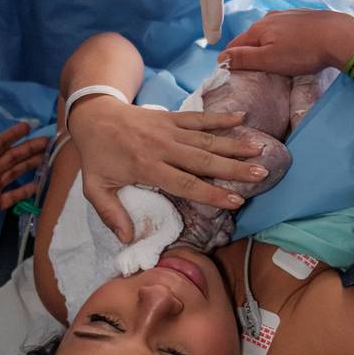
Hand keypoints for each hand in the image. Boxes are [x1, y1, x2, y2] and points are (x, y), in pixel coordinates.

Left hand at [0, 121, 48, 236]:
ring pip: (17, 172)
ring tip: (47, 158)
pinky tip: (37, 186)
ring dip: (31, 164)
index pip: (1, 143)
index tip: (28, 127)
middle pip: (14, 156)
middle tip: (47, 142)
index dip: (14, 135)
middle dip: (30, 148)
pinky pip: (15, 195)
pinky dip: (26, 191)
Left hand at [69, 97, 267, 242]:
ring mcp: (168, 130)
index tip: (235, 201)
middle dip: (233, 168)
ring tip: (260, 149)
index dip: (211, 193)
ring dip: (234, 144)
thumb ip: (111, 213)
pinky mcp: (171, 117)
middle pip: (203, 160)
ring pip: (206, 138)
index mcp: (146, 167)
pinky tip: (242, 118)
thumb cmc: (97, 156)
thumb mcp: (94, 188)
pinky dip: (220, 118)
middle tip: (260, 174)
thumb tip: (127, 239)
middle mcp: (162, 147)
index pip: (184, 183)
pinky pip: (198, 117)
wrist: (93, 116)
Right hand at [218, 9, 353, 74]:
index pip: (235, 45)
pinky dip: (284, 40)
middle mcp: (271, 17)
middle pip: (252, 38)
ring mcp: (289, 15)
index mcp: (259, 28)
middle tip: (254, 72)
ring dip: (268, 46)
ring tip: (274, 62)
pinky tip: (293, 50)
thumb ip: (244, 58)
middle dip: (250, 52)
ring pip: (270, 33)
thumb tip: (220, 57)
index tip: (232, 74)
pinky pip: (286, 30)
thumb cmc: (304, 51)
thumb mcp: (269, 59)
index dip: (231, 59)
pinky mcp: (304, 17)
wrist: (340, 36)